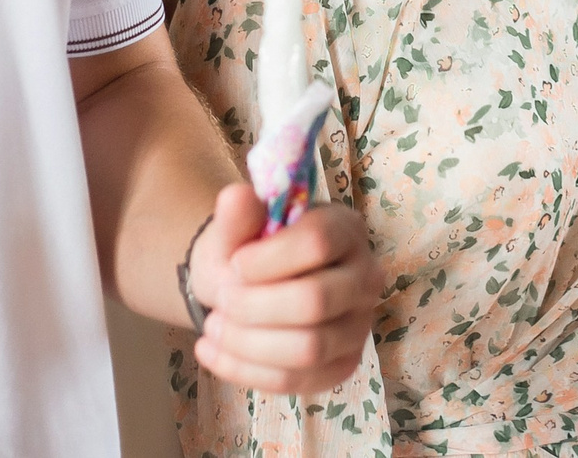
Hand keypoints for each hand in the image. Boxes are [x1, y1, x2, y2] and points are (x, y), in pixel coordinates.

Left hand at [188, 184, 385, 394]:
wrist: (246, 287)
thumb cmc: (247, 251)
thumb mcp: (235, 228)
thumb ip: (237, 214)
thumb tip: (236, 196)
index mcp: (345, 229)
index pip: (318, 242)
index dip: (269, 259)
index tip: (234, 264)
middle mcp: (365, 276)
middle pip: (315, 301)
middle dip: (254, 307)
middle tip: (222, 300)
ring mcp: (358, 325)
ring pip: (308, 349)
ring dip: (247, 343)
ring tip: (212, 327)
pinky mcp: (342, 365)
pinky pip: (296, 381)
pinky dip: (245, 370)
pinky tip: (211, 352)